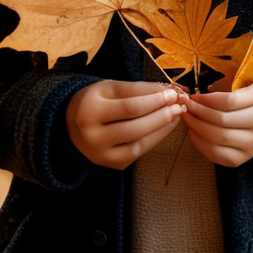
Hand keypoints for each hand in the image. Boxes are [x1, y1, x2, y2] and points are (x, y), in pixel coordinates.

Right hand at [65, 80, 186, 169]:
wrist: (72, 126)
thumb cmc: (95, 101)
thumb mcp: (109, 88)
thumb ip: (136, 89)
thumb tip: (167, 90)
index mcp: (90, 110)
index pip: (129, 105)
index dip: (154, 99)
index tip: (173, 91)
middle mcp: (93, 136)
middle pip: (135, 126)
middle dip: (161, 113)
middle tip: (179, 103)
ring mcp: (103, 155)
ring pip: (139, 142)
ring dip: (162, 127)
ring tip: (176, 113)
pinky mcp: (113, 164)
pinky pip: (139, 152)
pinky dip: (155, 138)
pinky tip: (166, 127)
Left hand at [182, 78, 252, 167]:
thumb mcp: (245, 80)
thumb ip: (225, 82)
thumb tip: (196, 93)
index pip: (228, 102)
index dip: (206, 99)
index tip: (193, 95)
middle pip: (222, 122)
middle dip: (198, 113)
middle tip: (184, 105)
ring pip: (218, 139)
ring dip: (196, 128)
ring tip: (186, 117)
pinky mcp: (244, 158)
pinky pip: (218, 155)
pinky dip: (201, 144)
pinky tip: (193, 132)